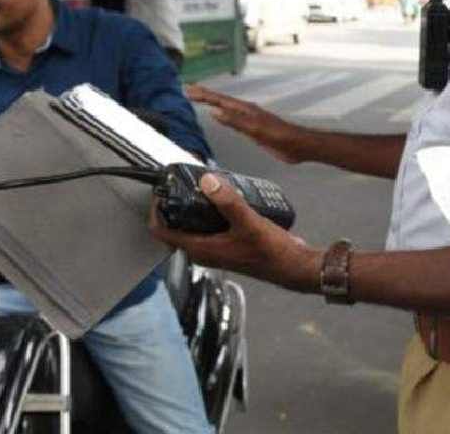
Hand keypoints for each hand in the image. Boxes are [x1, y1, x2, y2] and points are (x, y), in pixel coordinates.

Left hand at [149, 173, 320, 291]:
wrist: (293, 268)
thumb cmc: (271, 252)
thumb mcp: (249, 223)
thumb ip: (228, 202)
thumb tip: (207, 181)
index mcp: (200, 249)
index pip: (161, 231)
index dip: (156, 210)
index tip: (161, 190)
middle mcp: (204, 252)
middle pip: (174, 228)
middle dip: (173, 207)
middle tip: (179, 185)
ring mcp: (216, 250)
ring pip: (192, 227)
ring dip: (191, 209)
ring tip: (200, 187)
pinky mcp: (228, 246)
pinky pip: (209, 227)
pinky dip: (208, 213)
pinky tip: (223, 199)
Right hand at [185, 85, 305, 163]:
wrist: (299, 145)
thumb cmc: (281, 137)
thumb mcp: (256, 129)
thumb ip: (235, 121)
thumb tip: (214, 112)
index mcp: (246, 110)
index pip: (220, 99)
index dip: (203, 95)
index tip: (188, 89)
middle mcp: (246, 111)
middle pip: (221, 100)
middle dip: (204, 95)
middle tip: (188, 90)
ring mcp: (250, 119)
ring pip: (226, 108)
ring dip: (212, 103)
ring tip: (199, 99)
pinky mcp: (253, 128)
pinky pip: (232, 118)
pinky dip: (222, 115)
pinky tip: (219, 116)